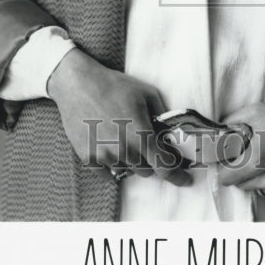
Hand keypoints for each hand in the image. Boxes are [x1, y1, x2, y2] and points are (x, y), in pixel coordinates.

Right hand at [46, 48, 190, 185]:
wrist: (78, 84)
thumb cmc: (114, 86)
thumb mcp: (147, 93)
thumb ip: (162, 115)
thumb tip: (171, 132)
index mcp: (141, 136)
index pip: (165, 167)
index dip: (178, 176)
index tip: (185, 180)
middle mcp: (124, 151)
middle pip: (146, 171)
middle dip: (149, 159)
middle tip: (142, 140)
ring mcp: (104, 156)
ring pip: (126, 170)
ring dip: (129, 159)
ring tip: (121, 135)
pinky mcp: (87, 158)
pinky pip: (106, 172)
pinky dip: (111, 162)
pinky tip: (107, 141)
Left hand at [216, 89, 264, 202]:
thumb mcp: (258, 112)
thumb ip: (232, 122)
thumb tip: (218, 133)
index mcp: (256, 161)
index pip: (225, 178)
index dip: (225, 167)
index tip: (231, 159)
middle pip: (241, 185)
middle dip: (242, 172)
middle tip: (252, 154)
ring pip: (259, 190)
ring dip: (259, 179)